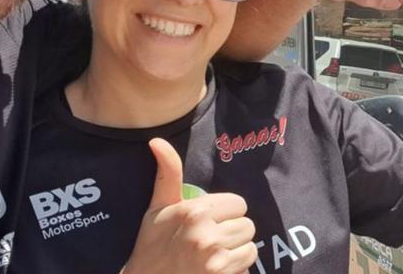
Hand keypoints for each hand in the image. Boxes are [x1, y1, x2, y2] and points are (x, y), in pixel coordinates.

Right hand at [121, 139, 255, 273]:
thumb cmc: (151, 244)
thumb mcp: (158, 207)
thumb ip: (168, 172)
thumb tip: (157, 140)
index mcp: (195, 212)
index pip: (238, 204)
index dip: (225, 212)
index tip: (208, 220)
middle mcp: (207, 236)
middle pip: (247, 225)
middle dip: (232, 232)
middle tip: (210, 239)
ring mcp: (215, 261)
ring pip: (250, 247)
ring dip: (236, 252)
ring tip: (213, 255)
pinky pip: (247, 268)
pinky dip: (236, 269)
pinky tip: (216, 269)